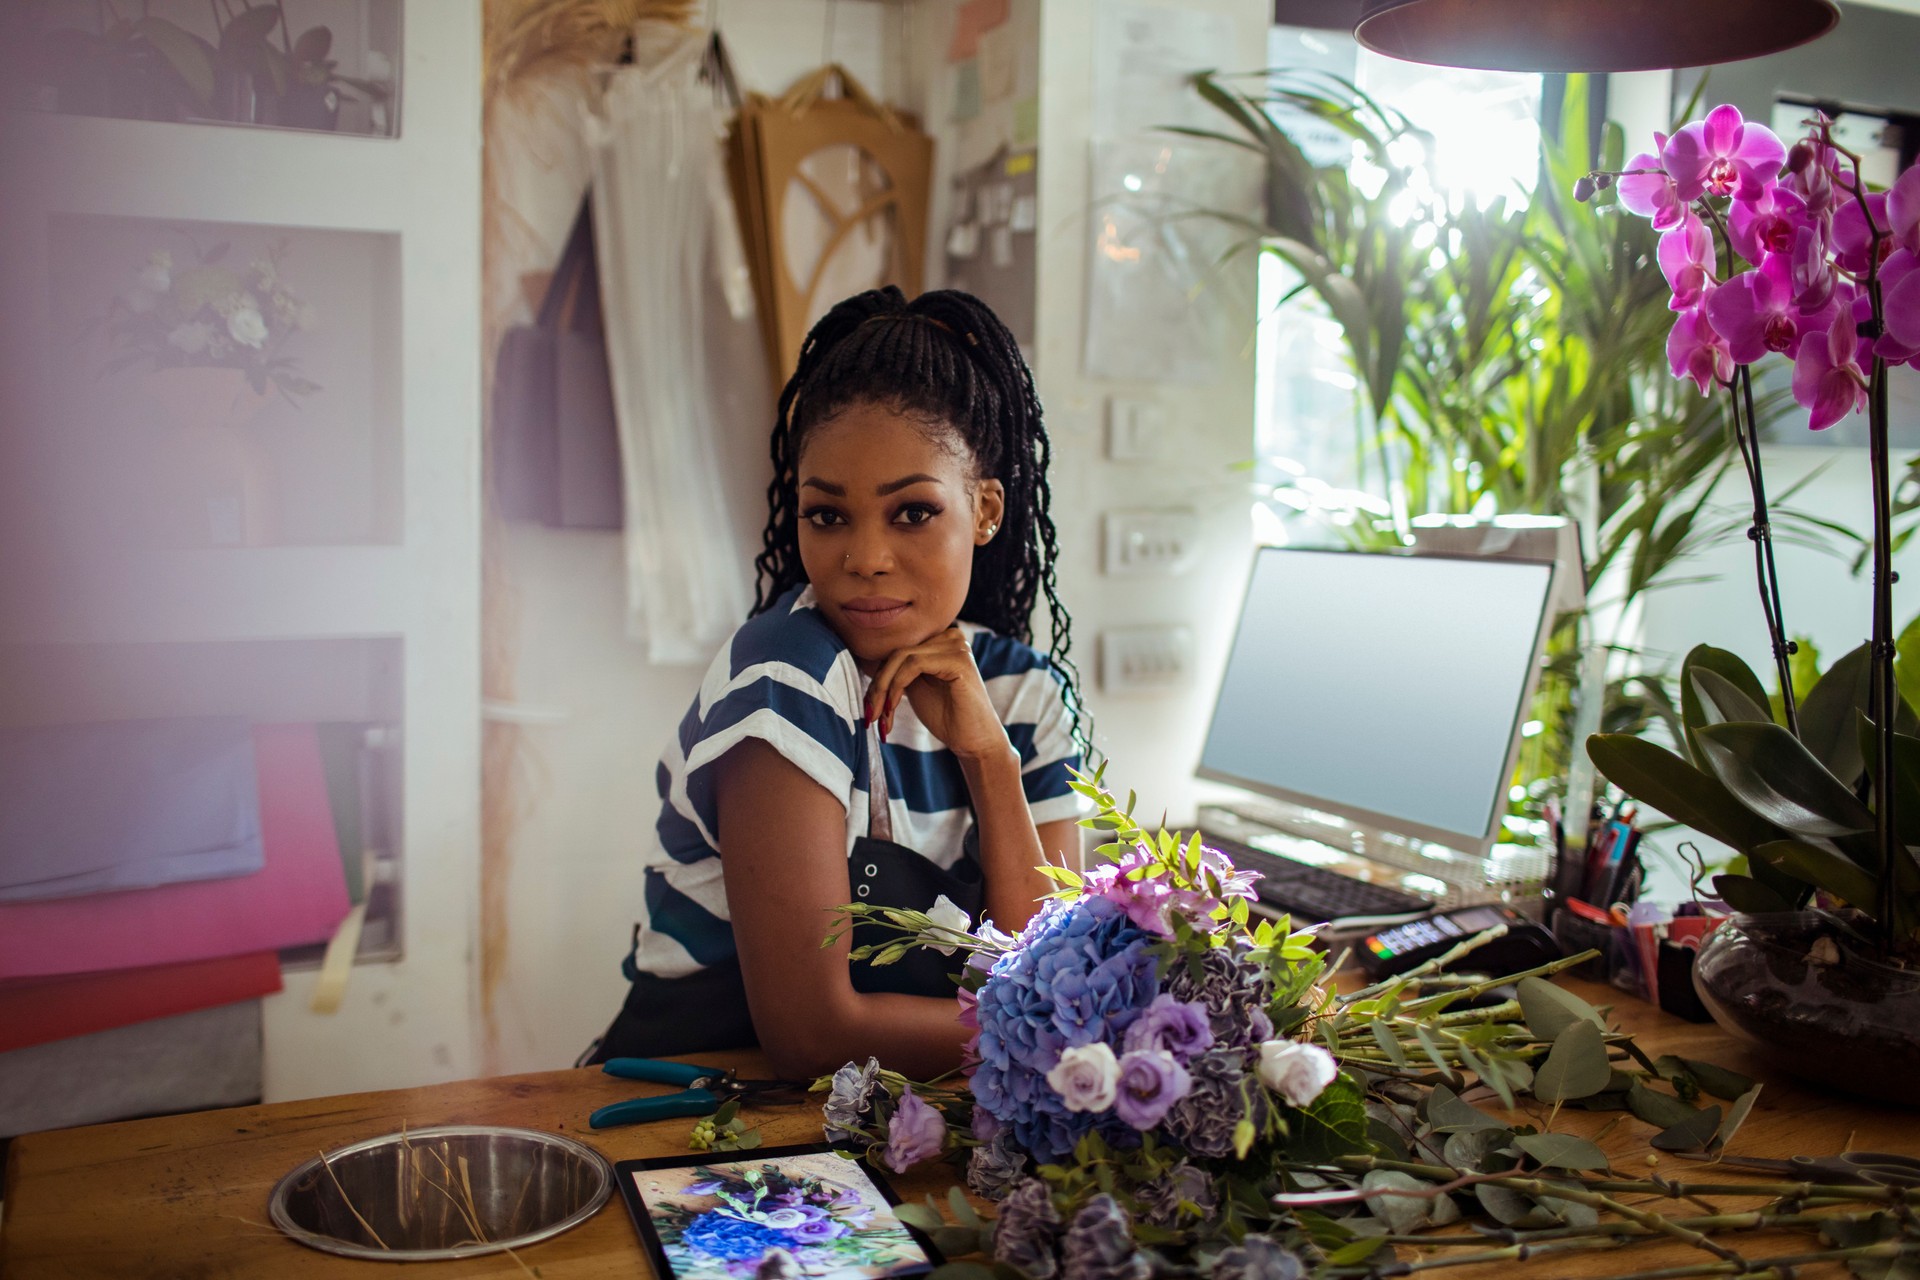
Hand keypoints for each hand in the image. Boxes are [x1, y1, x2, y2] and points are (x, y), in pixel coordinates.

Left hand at [864, 627, 1009, 760]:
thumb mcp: (915, 687)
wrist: (974, 741)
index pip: (898, 650)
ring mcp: (957, 645)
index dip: (878, 678)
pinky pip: (914, 664)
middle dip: (877, 686)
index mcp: (940, 640)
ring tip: (880, 718)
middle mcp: (950, 636)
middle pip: (897, 652)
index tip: (868, 707)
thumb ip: (898, 671)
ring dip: (884, 690)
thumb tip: (864, 663)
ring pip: (901, 657)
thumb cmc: (947, 717)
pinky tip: (892, 710)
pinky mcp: (958, 659)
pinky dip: (896, 687)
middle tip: (869, 715)